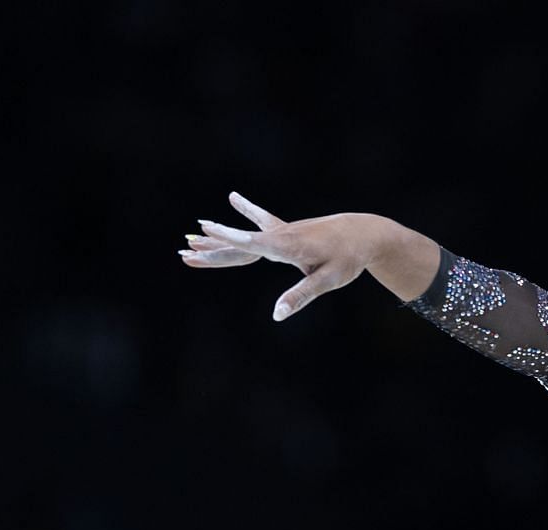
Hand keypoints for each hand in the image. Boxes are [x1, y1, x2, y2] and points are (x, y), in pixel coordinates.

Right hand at [178, 193, 378, 321]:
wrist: (364, 233)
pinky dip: (246, 211)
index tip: (203, 232)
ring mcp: (282, 230)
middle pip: (240, 243)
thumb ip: (300, 296)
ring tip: (191, 235)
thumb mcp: (327, 281)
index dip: (226, 239)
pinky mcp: (287, 229)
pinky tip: (232, 197)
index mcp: (286, 246)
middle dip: (211, 248)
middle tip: (183, 250)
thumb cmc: (347, 258)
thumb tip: (277, 315)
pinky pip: (262, 221)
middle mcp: (280, 235)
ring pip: (245, 235)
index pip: (250, 243)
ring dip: (219, 236)